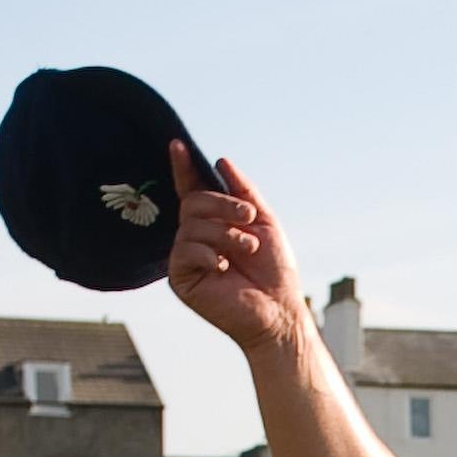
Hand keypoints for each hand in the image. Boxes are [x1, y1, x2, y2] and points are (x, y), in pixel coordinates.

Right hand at [164, 144, 304, 358]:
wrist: (279, 311)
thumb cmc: (275, 271)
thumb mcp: (264, 222)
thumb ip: (243, 191)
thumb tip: (220, 161)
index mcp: (213, 224)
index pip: (192, 190)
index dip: (184, 168)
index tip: (177, 145)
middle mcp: (195, 238)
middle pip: (193, 202)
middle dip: (223, 205)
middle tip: (249, 218)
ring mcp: (186, 257)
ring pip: (191, 225)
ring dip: (225, 233)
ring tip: (247, 249)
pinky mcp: (181, 278)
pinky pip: (184, 250)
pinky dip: (208, 253)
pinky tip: (223, 268)